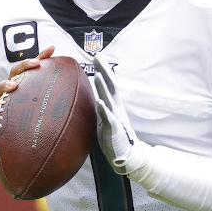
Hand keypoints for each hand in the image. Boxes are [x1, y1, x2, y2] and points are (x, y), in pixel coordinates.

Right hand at [0, 45, 54, 152]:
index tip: (52, 49)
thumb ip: (53, 105)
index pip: (32, 70)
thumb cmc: (24, 126)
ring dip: (5, 85)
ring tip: (13, 86)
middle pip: (15, 73)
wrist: (4, 145)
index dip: (41, 57)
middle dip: (24, 66)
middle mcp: (10, 92)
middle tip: (35, 64)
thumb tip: (78, 100)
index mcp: (24, 88)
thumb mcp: (39, 113)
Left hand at [92, 54, 145, 175]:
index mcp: (113, 103)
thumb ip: (98, 104)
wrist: (124, 154)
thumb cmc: (112, 135)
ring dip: (104, 87)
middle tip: (98, 57)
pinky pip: (109, 118)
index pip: (109, 82)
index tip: (97, 55)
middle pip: (111, 85)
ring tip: (98, 75)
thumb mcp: (104, 116)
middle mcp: (116, 107)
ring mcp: (116, 117)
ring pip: (109, 99)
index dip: (104, 69)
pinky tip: (100, 102)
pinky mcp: (114, 129)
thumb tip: (87, 94)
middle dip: (104, 70)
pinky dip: (105, 109)